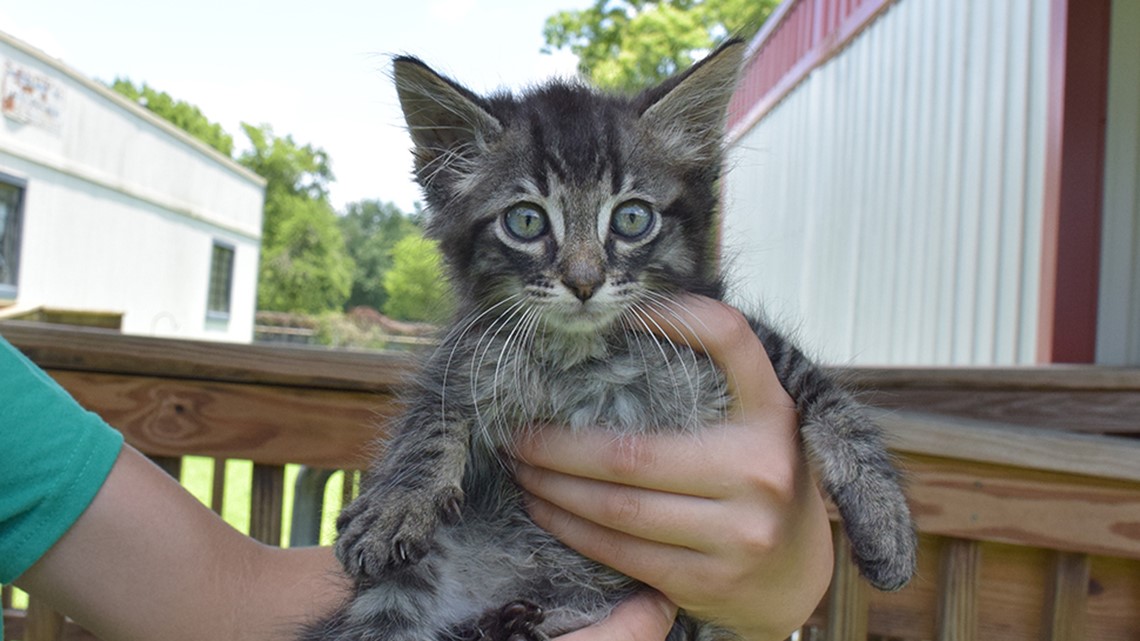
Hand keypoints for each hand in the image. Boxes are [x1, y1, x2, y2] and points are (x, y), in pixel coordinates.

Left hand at [514, 295, 832, 640]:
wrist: (798, 576)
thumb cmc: (759, 479)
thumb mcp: (755, 418)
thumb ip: (712, 374)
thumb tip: (631, 319)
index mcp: (770, 413)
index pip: (728, 337)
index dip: (673, 314)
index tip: (616, 314)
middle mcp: (758, 469)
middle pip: (632, 453)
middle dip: (557, 446)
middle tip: (517, 435)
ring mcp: (737, 532)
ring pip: (618, 508)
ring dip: (554, 489)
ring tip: (522, 471)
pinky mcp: (708, 582)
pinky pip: (621, 553)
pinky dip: (573, 530)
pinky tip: (545, 510)